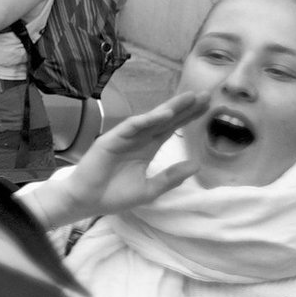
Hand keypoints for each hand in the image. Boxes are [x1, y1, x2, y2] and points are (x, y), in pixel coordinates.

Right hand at [45, 92, 205, 224]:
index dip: (188, 117)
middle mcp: (138, 138)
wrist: (88, 201)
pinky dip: (147, 119)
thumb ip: (171, 177)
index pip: (171, 128)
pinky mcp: (112, 139)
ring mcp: (125, 137)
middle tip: (205, 94)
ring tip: (189, 98)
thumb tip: (196, 165)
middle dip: (185, 107)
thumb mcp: (150, 189)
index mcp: (148, 147)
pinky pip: (132, 127)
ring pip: (151, 118)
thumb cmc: (115, 195)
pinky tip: (164, 114)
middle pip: (165, 119)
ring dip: (170, 108)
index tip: (207, 106)